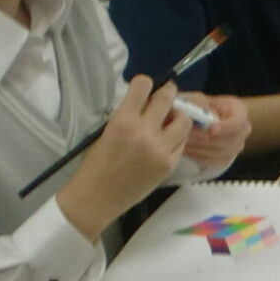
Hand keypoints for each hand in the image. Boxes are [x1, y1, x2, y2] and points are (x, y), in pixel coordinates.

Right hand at [57, 76, 190, 239]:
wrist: (97, 197)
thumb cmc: (96, 163)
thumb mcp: (107, 131)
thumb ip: (128, 115)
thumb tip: (146, 102)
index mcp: (123, 120)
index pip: (143, 86)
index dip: (145, 83)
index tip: (146, 87)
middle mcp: (145, 131)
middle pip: (167, 98)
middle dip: (168, 93)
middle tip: (167, 94)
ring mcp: (161, 149)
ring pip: (183, 121)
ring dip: (178, 116)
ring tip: (170, 121)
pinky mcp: (169, 164)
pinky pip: (182, 143)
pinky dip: (177, 138)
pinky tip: (167, 141)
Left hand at [180, 92, 250, 170]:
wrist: (201, 118)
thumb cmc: (200, 106)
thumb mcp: (199, 99)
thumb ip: (202, 104)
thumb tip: (209, 117)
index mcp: (240, 112)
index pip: (238, 122)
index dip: (226, 127)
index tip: (211, 129)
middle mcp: (243, 131)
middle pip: (229, 140)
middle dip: (206, 138)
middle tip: (188, 135)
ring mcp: (236, 147)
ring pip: (220, 153)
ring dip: (200, 148)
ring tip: (183, 142)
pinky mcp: (226, 159)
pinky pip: (214, 161)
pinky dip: (199, 156)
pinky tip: (187, 150)